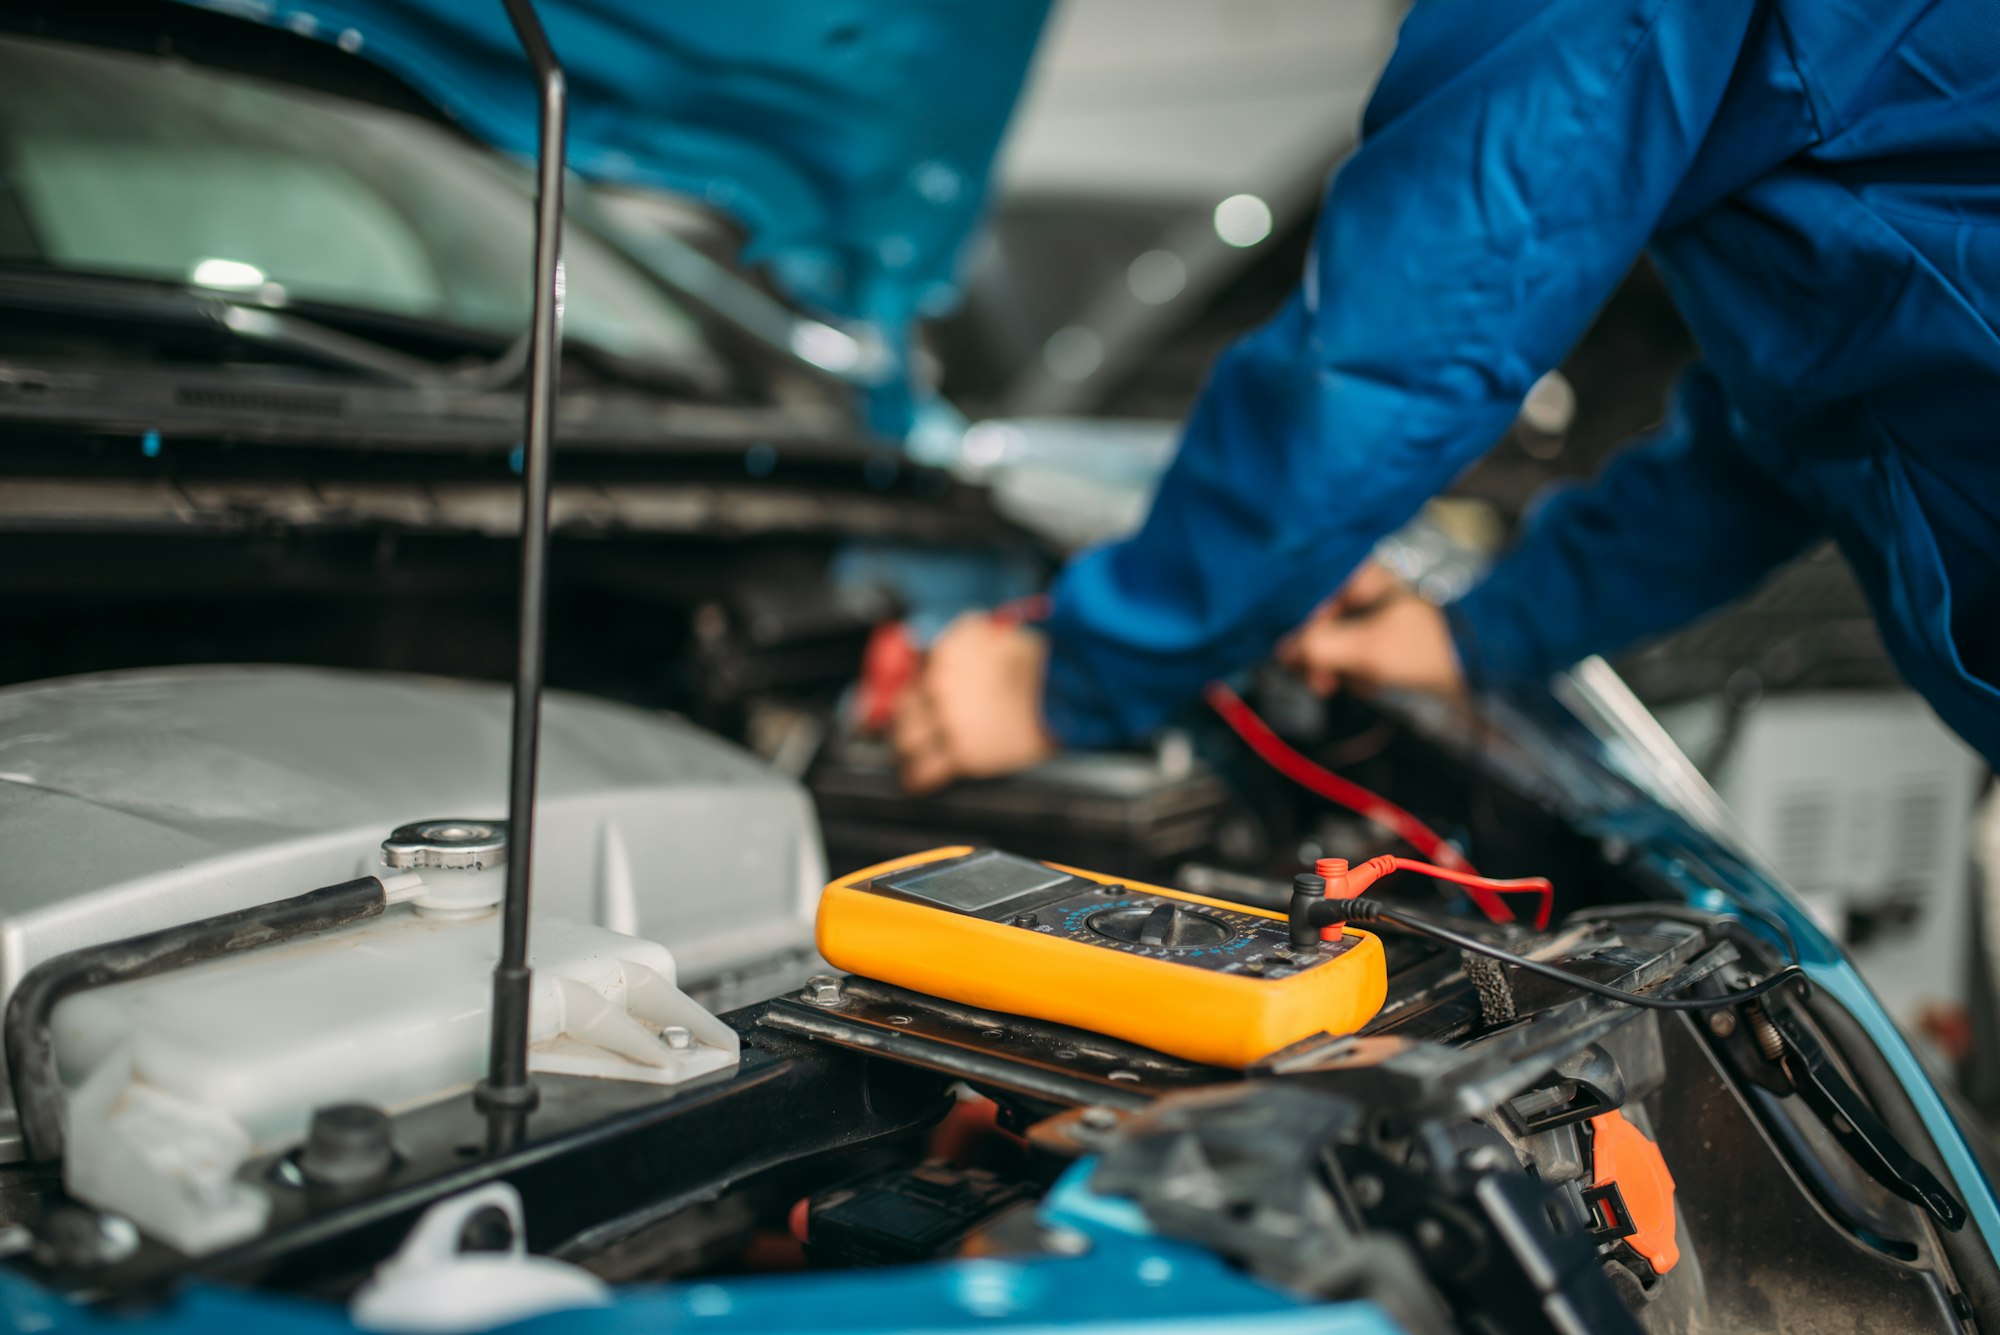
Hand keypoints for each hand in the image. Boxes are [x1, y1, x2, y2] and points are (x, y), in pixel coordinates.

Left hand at [893, 614, 1057, 792]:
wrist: (1061, 690)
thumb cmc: (1038, 661)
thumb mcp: (995, 631)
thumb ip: (965, 634)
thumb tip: (945, 642)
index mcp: (945, 655)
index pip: (912, 676)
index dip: (914, 692)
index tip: (914, 701)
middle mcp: (939, 687)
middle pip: (903, 709)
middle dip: (904, 721)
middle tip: (906, 729)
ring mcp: (948, 721)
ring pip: (907, 740)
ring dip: (905, 749)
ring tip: (906, 757)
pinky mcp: (962, 753)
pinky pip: (926, 770)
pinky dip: (917, 777)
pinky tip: (915, 781)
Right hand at [1277, 562, 1464, 697]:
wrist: (1494, 655)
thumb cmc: (1428, 642)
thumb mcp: (1366, 648)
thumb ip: (1318, 649)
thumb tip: (1282, 653)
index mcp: (1363, 576)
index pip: (1315, 606)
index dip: (1304, 639)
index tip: (1301, 669)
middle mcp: (1374, 587)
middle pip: (1331, 625)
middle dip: (1328, 658)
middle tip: (1326, 685)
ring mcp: (1391, 609)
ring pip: (1350, 640)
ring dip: (1350, 666)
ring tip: (1364, 684)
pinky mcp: (1405, 632)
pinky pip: (1372, 649)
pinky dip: (1370, 667)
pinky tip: (1379, 683)